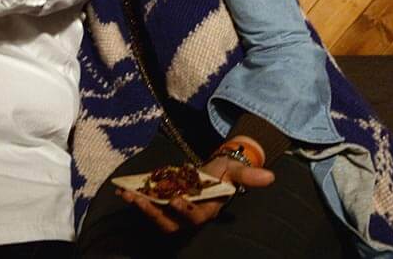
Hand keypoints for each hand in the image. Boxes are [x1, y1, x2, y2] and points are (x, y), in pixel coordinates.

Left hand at [117, 155, 274, 233]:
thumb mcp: (236, 171)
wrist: (213, 170)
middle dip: (154, 213)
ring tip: (127, 195)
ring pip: (156, 216)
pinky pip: (148, 203)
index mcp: (206, 210)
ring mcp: (173, 210)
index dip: (185, 211)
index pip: (195, 217)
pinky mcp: (162, 201)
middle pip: (169, 222)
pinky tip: (122, 189)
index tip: (176, 200)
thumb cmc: (225, 173)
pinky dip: (135, 197)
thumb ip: (249, 177)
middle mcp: (188, 215)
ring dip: (141, 207)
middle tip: (141, 200)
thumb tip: (271, 177)